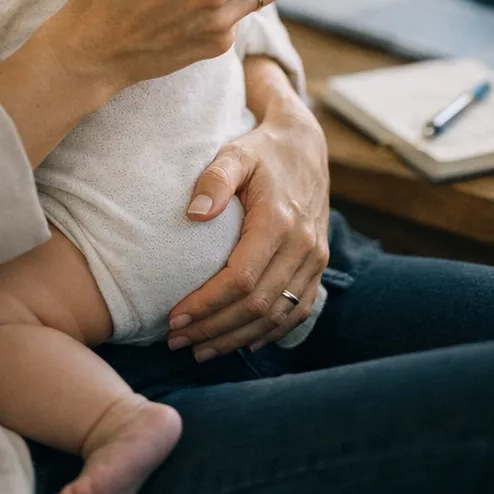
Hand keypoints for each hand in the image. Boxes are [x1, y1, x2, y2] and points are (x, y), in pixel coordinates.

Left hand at [167, 60, 330, 357]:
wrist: (305, 144)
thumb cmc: (261, 150)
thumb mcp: (236, 152)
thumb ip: (215, 177)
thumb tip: (194, 213)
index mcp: (279, 221)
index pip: (241, 279)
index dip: (207, 304)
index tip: (174, 318)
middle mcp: (303, 246)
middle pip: (257, 305)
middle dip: (215, 328)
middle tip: (177, 342)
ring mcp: (315, 259)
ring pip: (277, 316)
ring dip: (238, 338)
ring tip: (201, 349)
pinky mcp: (318, 265)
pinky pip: (298, 311)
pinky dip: (270, 333)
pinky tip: (244, 343)